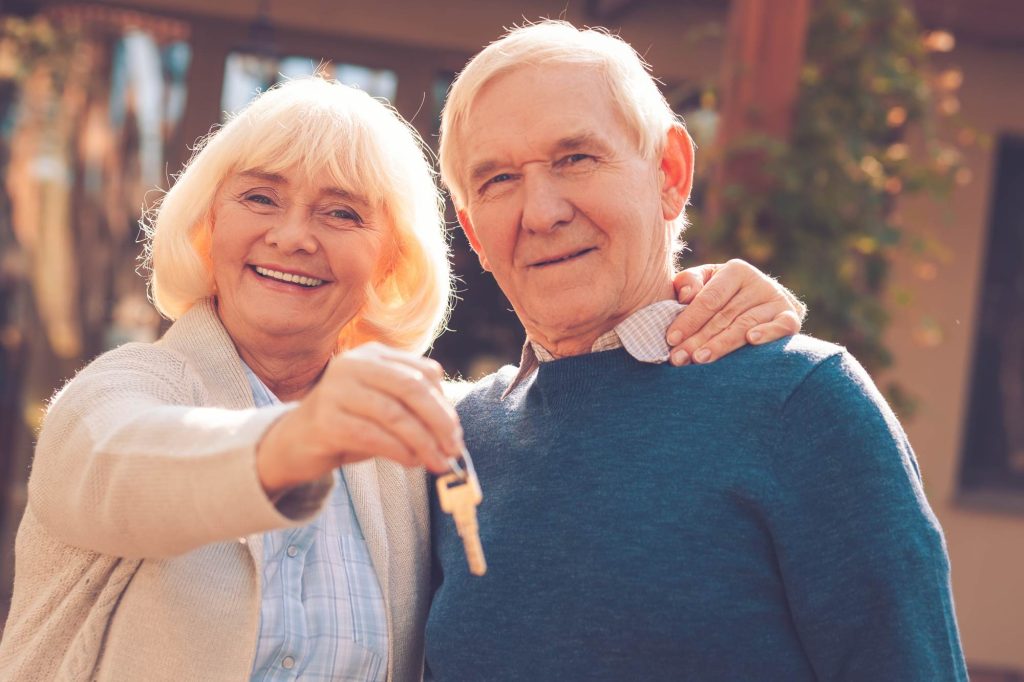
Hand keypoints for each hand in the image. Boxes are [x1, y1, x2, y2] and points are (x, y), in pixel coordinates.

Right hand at [256, 342, 460, 497]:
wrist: (296, 442)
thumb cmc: (350, 423)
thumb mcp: (383, 406)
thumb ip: (412, 406)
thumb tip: (453, 430)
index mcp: (373, 355)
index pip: (421, 372)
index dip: (444, 403)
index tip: (457, 432)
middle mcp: (353, 365)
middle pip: (411, 388)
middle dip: (439, 421)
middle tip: (455, 448)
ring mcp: (336, 390)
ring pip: (394, 414)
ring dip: (423, 442)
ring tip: (438, 462)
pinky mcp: (325, 420)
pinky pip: (373, 436)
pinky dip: (399, 451)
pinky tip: (411, 462)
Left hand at [666, 259, 805, 365]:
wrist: (763, 300)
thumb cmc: (722, 293)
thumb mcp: (704, 281)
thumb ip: (688, 282)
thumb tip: (685, 295)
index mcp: (735, 270)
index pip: (708, 299)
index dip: (688, 320)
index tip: (671, 339)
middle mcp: (758, 282)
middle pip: (724, 316)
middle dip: (698, 339)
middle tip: (679, 358)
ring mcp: (776, 300)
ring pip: (745, 325)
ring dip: (722, 344)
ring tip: (700, 359)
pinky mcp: (791, 317)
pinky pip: (781, 326)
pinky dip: (768, 333)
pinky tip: (751, 341)